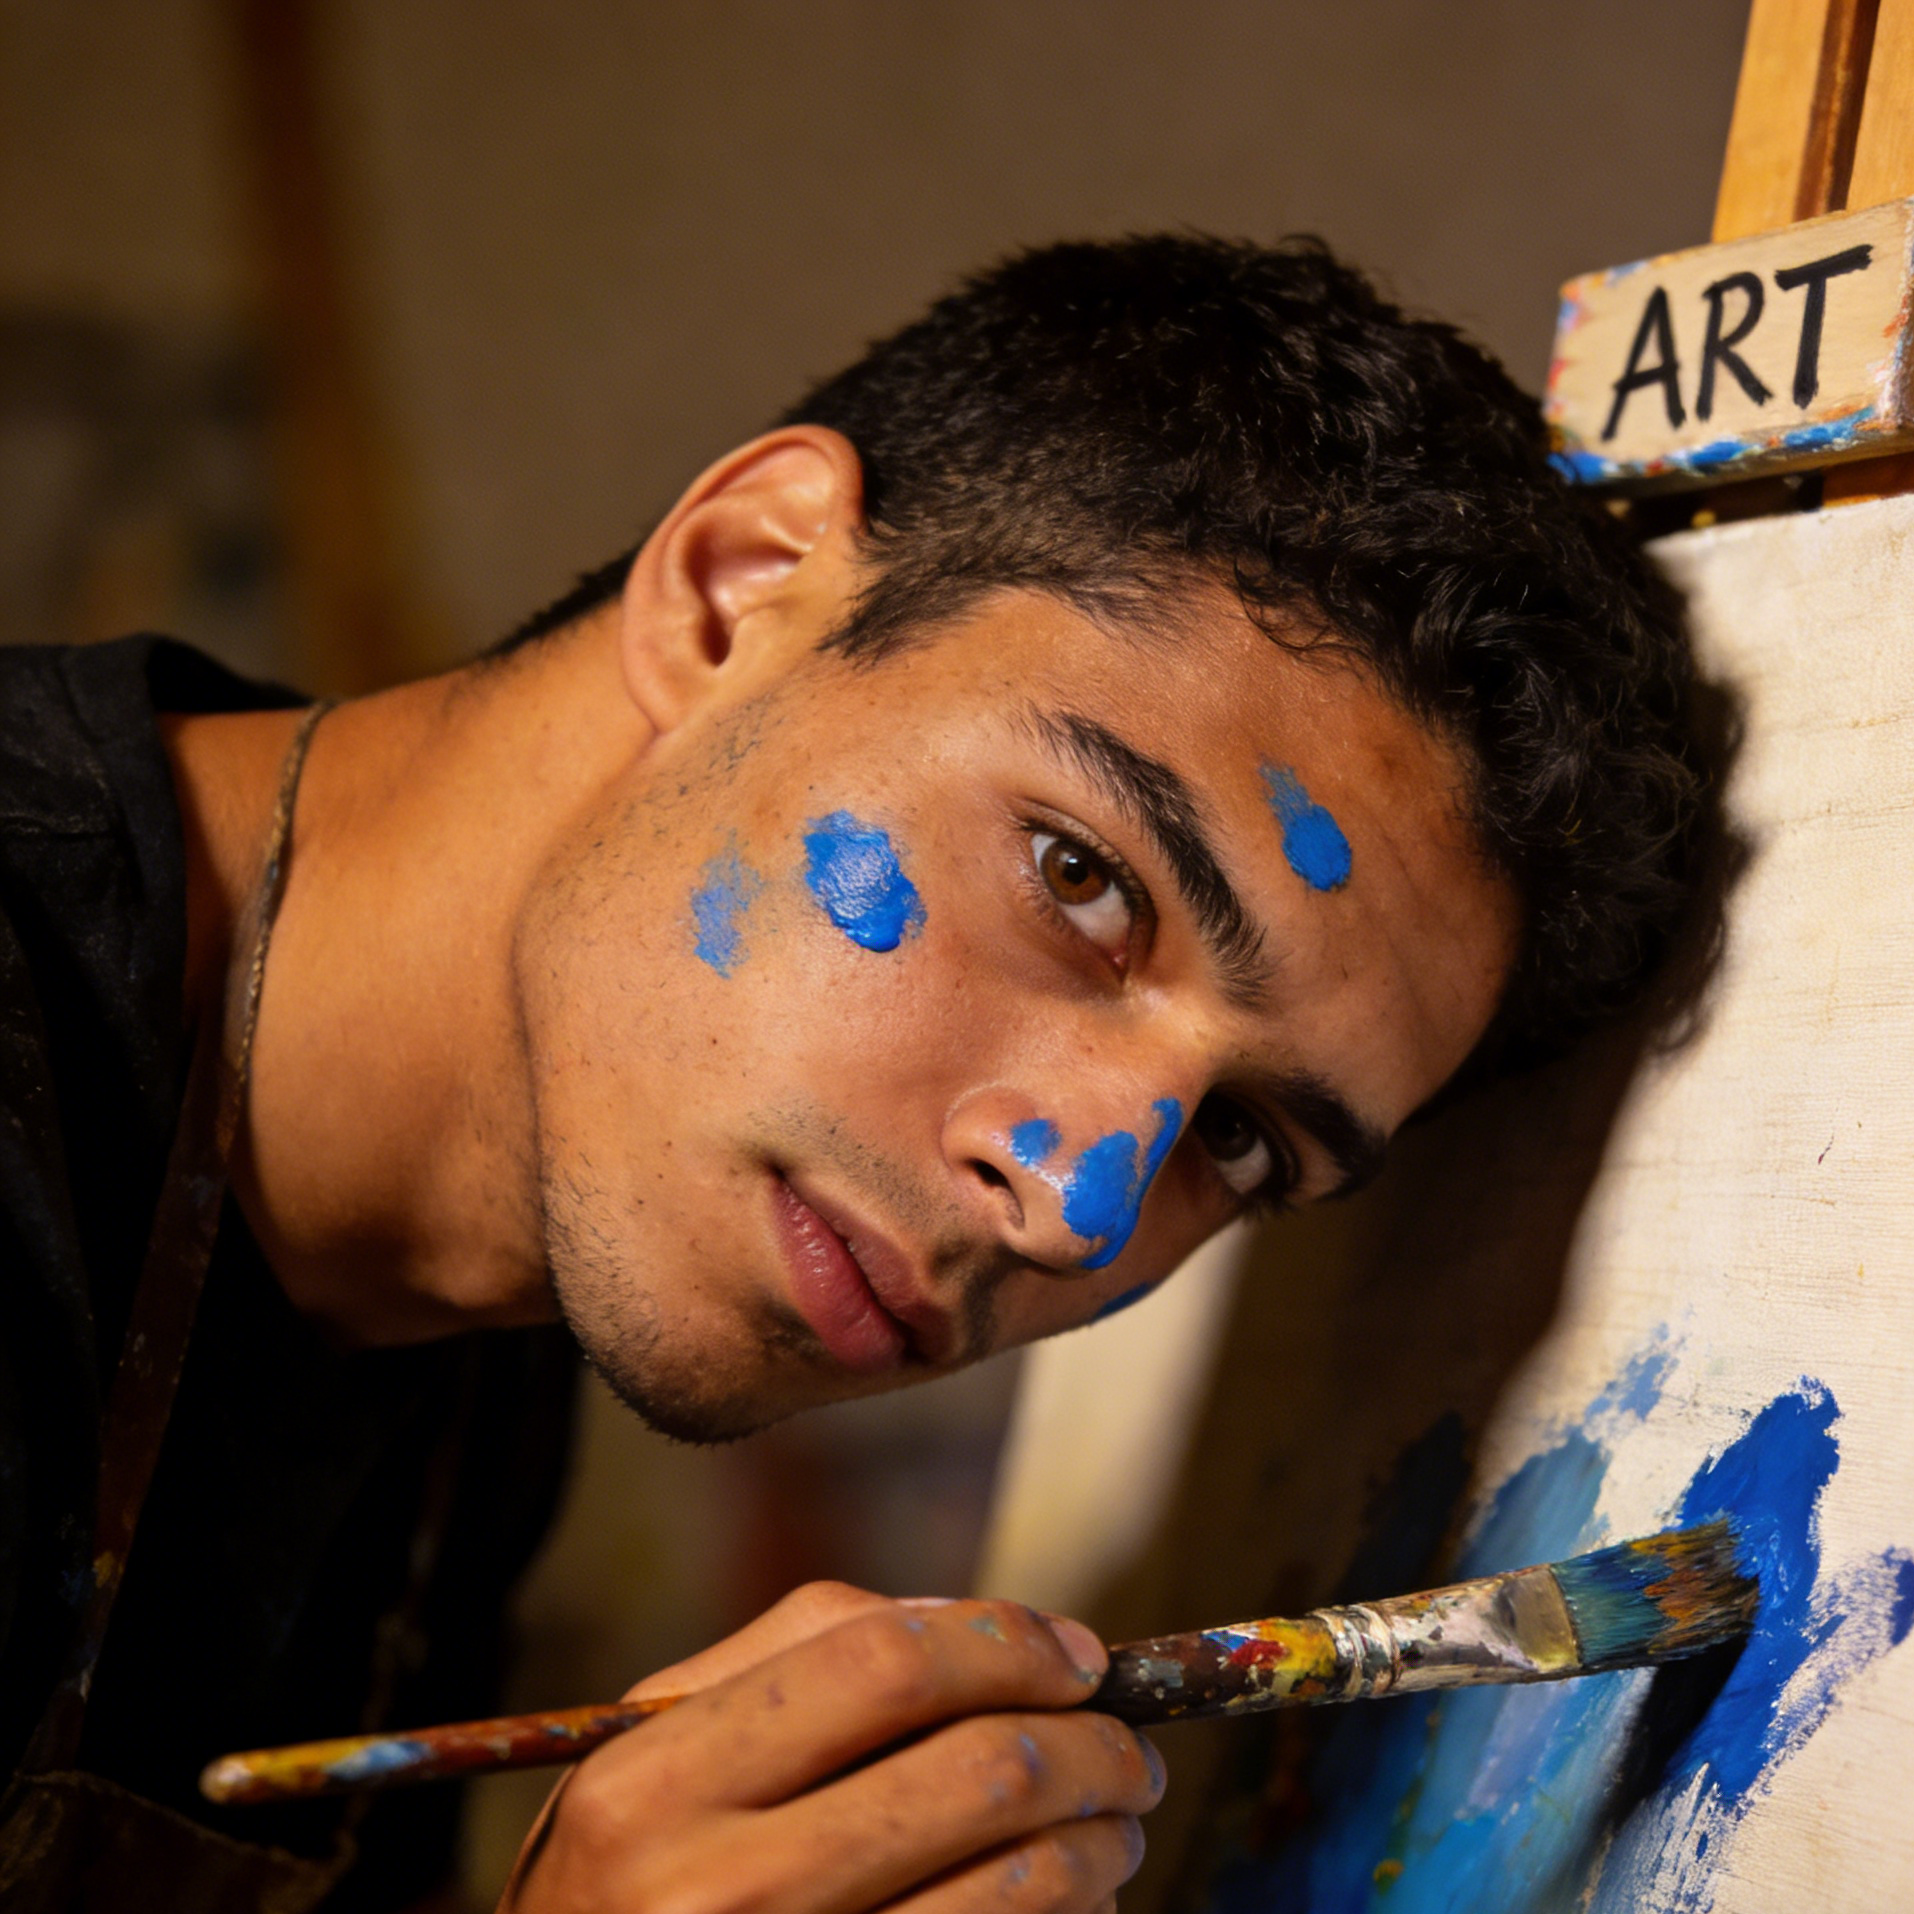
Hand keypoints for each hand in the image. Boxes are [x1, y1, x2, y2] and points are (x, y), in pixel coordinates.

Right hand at [499, 1581, 1165, 1913]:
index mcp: (656, 1781)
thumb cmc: (631, 1871)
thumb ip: (800, 1653)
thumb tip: (989, 1629)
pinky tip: (1070, 1899)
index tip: (1075, 1654)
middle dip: (1094, 1745)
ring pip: (1021, 1884)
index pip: (883, 1662)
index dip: (1005, 1641)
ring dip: (1103, 1840)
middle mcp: (714, 1894)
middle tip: (1128, 1746)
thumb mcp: (658, 1749)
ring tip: (1116, 1823)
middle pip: (978, 1770)